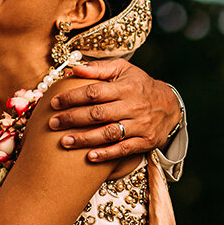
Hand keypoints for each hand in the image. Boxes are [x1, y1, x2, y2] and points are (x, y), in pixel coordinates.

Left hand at [48, 60, 180, 162]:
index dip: (72, 97)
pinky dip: (106, 154)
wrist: (170, 106)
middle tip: (52, 124)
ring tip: (64, 142)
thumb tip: (74, 68)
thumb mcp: (123, 70)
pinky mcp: (145, 141)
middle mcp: (133, 106)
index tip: (55, 102)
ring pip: (109, 133)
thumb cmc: (139, 85)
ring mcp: (140, 125)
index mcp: (125, 87)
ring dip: (85, 139)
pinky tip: (89, 157)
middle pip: (98, 113)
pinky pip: (124, 149)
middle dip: (72, 119)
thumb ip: (99, 68)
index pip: (94, 91)